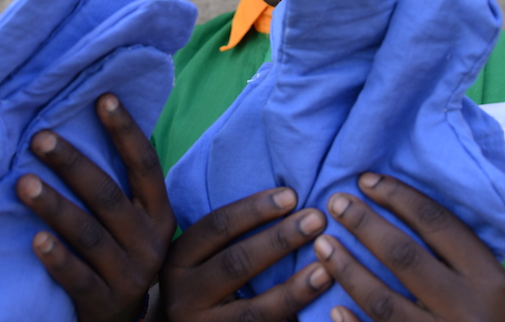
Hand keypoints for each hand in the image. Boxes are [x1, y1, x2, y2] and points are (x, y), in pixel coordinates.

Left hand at [16, 94, 175, 321]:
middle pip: (108, 195)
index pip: (145, 165)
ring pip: (89, 233)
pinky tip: (35, 240)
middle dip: (73, 163)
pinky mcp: (104, 303)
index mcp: (159, 213)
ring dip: (55, 206)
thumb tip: (93, 116)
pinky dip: (57, 258)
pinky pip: (77, 277)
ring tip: (22, 183)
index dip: (126, 131)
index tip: (102, 98)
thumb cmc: (119, 254)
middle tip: (39, 138)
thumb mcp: (132, 221)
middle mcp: (150, 241)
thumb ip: (119, 183)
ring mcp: (129, 275)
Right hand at [159, 186, 331, 321]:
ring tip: (326, 269)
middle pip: (236, 262)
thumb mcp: (199, 261)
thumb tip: (285, 200)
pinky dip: (291, 317)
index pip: (217, 226)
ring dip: (294, 289)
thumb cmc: (202, 289)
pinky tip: (318, 310)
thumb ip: (226, 238)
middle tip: (317, 219)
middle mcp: (183, 295)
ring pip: (254, 309)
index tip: (292, 195)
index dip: (254, 209)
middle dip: (280, 239)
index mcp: (178, 260)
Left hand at [313, 173, 504, 321]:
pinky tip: (334, 306)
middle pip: (404, 255)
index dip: (398, 197)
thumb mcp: (495, 287)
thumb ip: (461, 255)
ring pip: (383, 301)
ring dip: (347, 269)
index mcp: (489, 278)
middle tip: (336, 202)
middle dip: (364, 224)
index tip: (366, 181)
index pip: (437, 223)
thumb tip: (403, 204)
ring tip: (323, 245)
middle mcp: (467, 307)